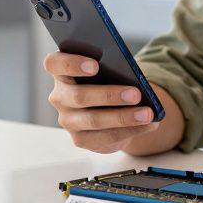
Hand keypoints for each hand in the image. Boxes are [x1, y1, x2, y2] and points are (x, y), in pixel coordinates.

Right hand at [43, 52, 160, 153]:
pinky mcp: (80, 139)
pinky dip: (131, 130)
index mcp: (62, 72)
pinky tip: (149, 124)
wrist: (109, 108)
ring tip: (147, 113)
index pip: (54, 64)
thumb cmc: (108, 80)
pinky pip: (105, 137)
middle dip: (109, 95)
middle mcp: (59, 96)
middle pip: (79, 96)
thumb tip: (133, 76)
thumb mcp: (108, 70)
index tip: (96, 65)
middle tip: (135, 94)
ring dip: (124, 117)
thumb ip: (113, 67)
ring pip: (94, 120)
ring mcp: (67, 120)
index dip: (71, 63)